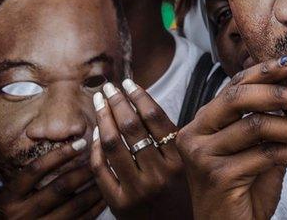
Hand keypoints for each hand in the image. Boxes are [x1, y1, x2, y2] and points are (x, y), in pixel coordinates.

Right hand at [0, 139, 104, 219]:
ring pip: (74, 205)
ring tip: (108, 175)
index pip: (35, 169)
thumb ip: (31, 176)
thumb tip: (64, 146)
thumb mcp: (13, 193)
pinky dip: (95, 207)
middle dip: (84, 171)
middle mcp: (20, 214)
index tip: (81, 142)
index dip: (60, 154)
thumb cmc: (14, 209)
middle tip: (102, 158)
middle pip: (60, 187)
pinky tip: (104, 196)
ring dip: (94, 189)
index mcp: (9, 197)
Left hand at [90, 79, 191, 219]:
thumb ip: (178, 140)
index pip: (156, 119)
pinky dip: (95, 148)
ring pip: (113, 145)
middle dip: (118, 102)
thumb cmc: (184, 197)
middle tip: (109, 87)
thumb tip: (152, 105)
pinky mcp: (119, 204)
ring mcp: (138, 189)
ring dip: (103, 118)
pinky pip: (101, 169)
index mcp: (180, 161)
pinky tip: (95, 133)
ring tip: (99, 103)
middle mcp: (160, 174)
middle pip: (133, 127)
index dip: (140, 97)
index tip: (129, 83)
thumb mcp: (191, 167)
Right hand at [176, 54, 286, 219]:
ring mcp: (203, 155)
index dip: (266, 70)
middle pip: (240, 98)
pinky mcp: (218, 176)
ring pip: (259, 126)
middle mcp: (196, 133)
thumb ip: (271, 120)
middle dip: (282, 93)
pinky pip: (269, 155)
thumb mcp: (258, 148)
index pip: (236, 84)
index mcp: (205, 121)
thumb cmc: (245, 191)